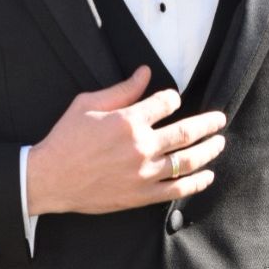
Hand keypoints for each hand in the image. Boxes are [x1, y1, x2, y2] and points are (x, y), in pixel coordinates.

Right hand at [26, 64, 226, 215]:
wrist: (49, 178)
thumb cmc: (65, 139)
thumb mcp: (88, 104)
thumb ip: (122, 90)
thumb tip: (146, 73)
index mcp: (128, 120)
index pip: (166, 103)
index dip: (173, 98)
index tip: (174, 100)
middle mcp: (141, 146)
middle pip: (186, 131)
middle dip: (208, 123)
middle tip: (219, 119)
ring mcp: (143, 173)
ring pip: (187, 160)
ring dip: (208, 151)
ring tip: (219, 143)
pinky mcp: (141, 195)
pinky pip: (177, 189)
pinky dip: (196, 183)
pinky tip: (207, 176)